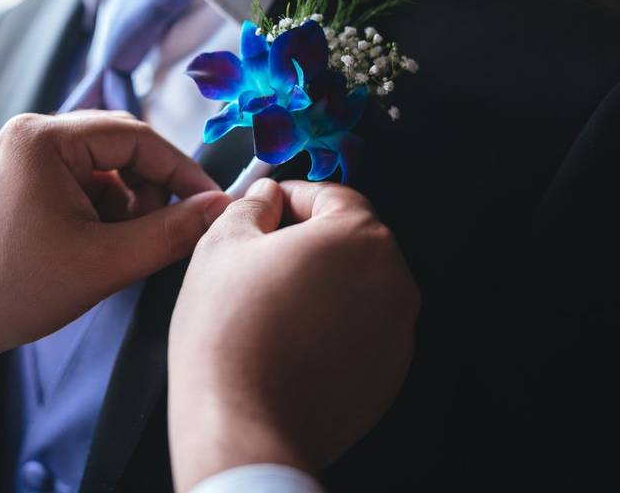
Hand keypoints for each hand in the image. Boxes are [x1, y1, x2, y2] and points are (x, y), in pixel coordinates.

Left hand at [0, 111, 229, 440]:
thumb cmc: (15, 290)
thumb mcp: (106, 263)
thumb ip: (172, 231)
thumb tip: (221, 206)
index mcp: (45, 139)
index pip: (139, 138)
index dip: (182, 172)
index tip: (211, 205)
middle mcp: (30, 133)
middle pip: (121, 146)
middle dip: (147, 190)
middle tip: (153, 234)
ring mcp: (20, 153)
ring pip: (103, 166)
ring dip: (123, 203)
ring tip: (111, 248)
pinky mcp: (18, 176)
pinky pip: (79, 179)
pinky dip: (98, 209)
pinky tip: (89, 245)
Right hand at [168, 179, 418, 490]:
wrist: (242, 424)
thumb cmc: (230, 337)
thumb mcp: (223, 245)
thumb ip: (251, 206)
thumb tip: (265, 198)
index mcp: (359, 237)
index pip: (332, 194)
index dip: (290, 197)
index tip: (265, 210)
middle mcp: (393, 279)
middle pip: (349, 240)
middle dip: (307, 241)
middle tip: (259, 260)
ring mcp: (397, 330)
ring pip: (357, 286)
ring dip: (321, 284)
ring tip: (271, 305)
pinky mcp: (389, 372)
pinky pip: (361, 329)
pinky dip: (333, 325)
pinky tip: (291, 339)